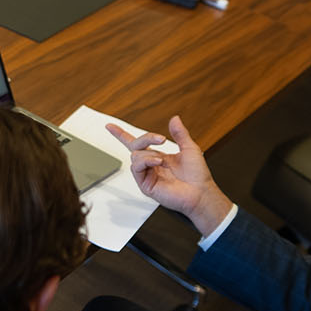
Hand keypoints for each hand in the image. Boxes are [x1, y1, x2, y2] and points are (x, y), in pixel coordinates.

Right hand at [105, 115, 231, 235]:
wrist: (200, 192)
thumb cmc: (197, 175)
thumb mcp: (190, 148)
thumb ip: (180, 134)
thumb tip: (174, 119)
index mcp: (158, 157)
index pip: (136, 144)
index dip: (121, 134)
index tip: (110, 126)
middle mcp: (150, 165)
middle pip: (135, 146)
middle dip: (146, 138)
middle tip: (161, 139)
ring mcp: (147, 175)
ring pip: (135, 155)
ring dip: (149, 154)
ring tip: (163, 160)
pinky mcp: (145, 185)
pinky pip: (137, 168)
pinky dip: (146, 161)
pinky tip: (158, 162)